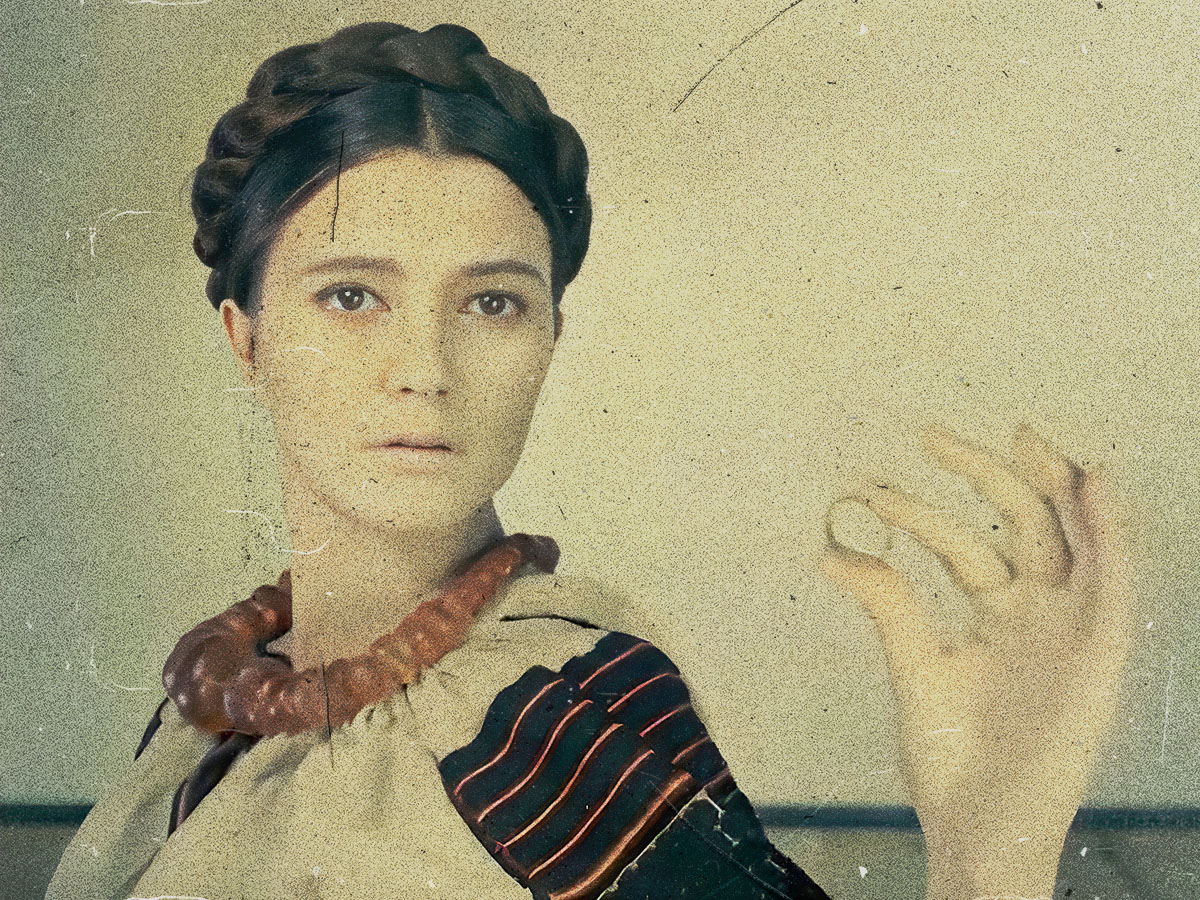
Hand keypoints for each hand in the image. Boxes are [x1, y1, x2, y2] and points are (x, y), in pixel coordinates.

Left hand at [817, 422, 1138, 898]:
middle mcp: (1038, 612)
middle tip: (933, 436)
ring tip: (1025, 436)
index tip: (873, 487)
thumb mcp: (913, 665)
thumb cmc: (950, 757)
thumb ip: (888, 603)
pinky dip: (1111, 531)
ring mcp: (1072, 629)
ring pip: (1075, 539)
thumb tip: (831, 550)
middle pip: (1023, 523)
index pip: (966, 543)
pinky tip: (1094, 482)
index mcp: (995, 614)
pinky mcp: (1102, 653)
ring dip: (1059, 484)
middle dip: (985, 475)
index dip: (922, 510)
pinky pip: (1115, 582)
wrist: (978, 825)